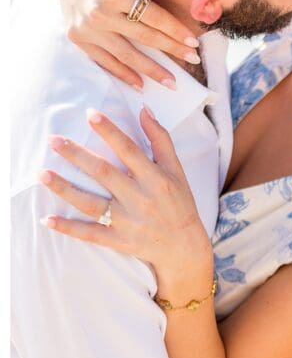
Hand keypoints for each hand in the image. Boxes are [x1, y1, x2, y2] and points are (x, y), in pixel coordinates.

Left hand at [38, 107, 211, 280]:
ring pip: (91, 203)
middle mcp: (140, 198)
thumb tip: (144, 110)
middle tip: (53, 140)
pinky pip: (90, 234)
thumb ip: (160, 139)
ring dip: (65, 189)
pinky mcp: (119, 241)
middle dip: (77, 155)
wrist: (184, 247)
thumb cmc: (180, 203)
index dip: (110, 131)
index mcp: (155, 178)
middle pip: (104, 173)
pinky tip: (47, 219)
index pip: (129, 150)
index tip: (90, 115)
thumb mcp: (176, 170)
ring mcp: (128, 221)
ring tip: (42, 174)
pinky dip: (68, 228)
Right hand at [49, 0, 199, 88]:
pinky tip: (140, 84)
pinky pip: (104, 61)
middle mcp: (99, 12)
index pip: (153, 17)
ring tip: (172, 82)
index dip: (175, 31)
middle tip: (193, 60)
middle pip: (144, 37)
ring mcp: (87, 27)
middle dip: (171, 50)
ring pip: (125, 55)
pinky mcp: (77, 37)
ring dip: (150, 71)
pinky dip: (122, 74)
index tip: (193, 42)